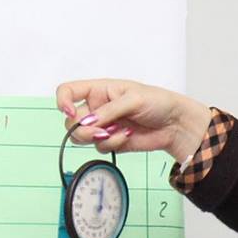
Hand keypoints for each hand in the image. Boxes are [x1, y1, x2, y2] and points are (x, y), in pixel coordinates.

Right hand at [54, 78, 211, 161]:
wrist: (175, 124)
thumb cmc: (158, 102)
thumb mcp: (133, 99)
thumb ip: (108, 111)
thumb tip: (86, 123)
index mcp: (98, 90)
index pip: (67, 91)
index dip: (62, 101)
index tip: (69, 111)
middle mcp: (97, 107)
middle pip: (71, 121)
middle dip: (83, 129)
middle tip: (101, 131)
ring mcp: (103, 125)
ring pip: (81, 137)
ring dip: (97, 138)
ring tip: (118, 132)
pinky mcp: (111, 141)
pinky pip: (99, 147)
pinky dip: (112, 144)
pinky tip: (128, 136)